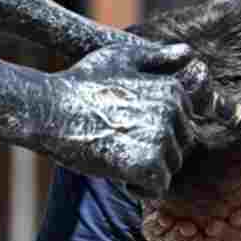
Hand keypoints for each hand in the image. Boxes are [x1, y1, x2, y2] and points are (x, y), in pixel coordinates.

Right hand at [47, 43, 207, 198]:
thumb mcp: (120, 57)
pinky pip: (157, 188)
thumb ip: (157, 57)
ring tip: (114, 154)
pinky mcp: (147, 166)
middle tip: (116, 141)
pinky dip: (138, 188)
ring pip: (169, 168)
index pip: (182, 124)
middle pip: (179, 148)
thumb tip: (190, 52)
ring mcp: (162, 139)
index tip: (125, 124)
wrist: (50, 110)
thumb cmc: (80, 82)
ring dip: (145, 170)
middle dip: (154, 152)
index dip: (154, 131)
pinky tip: (116, 172)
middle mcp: (173, 112)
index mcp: (173, 89)